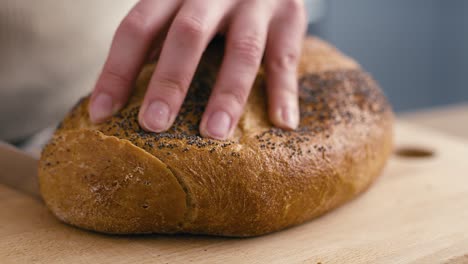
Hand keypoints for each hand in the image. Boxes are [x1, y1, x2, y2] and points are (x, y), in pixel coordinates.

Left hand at [89, 0, 306, 139]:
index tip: (102, 115)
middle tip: (153, 125)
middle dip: (170, 81)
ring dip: (228, 94)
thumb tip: (120, 93)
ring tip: (214, 134)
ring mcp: (255, 2)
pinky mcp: (290, 15)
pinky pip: (286, 58)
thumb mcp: (180, 7)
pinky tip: (283, 123)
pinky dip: (284, 92)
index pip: (138, 27)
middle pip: (188, 34)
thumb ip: (158, 39)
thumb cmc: (210, 1)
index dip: (118, 70)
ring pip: (242, 49)